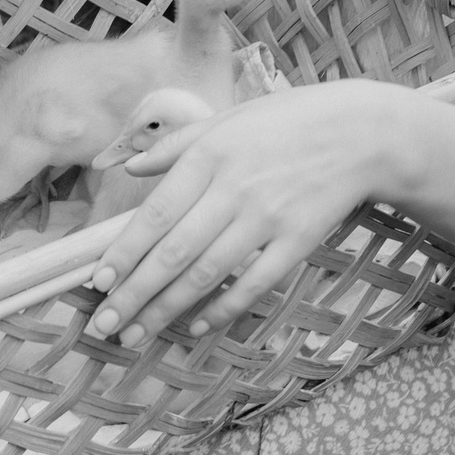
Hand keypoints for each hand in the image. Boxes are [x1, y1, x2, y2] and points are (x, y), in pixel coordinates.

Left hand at [84, 80, 411, 345]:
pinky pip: (254, 284)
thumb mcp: (224, 121)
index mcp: (208, 156)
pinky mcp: (298, 241)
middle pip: (174, 252)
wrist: (357, 133)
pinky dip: (223, 308)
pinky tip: (196, 327)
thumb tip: (129, 167)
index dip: (124, 252)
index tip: (97, 282)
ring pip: (207, 273)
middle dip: (135, 293)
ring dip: (167, 309)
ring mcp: (266, 218)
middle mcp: (232, 189)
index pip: (155, 214)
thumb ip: (174, 147)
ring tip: (136, 334)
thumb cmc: (283, 123)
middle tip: (105, 324)